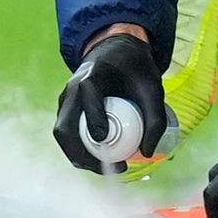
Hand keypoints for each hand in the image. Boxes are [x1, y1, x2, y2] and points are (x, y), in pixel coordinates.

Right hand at [54, 27, 175, 173]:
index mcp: (92, 76)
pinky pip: (67, 132)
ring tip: (106, 168)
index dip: (94, 121)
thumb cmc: (134, 66)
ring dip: (79, 155)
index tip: (107, 142)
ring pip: (62, 133)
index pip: (87, 98)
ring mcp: (66, 99)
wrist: (115, 49)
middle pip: (65, 127)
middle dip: (82, 154)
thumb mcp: (152, 87)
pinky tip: (99, 158)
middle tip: (107, 168)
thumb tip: (148, 152)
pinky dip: (79, 149)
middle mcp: (72, 88)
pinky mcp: (67, 108)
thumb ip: (155, 118)